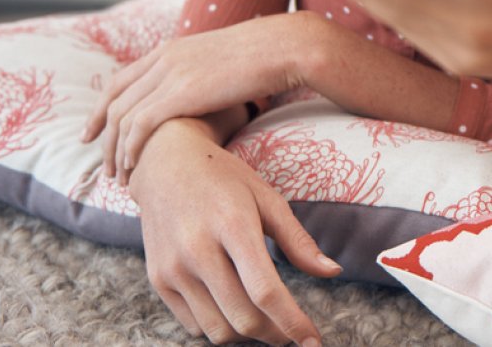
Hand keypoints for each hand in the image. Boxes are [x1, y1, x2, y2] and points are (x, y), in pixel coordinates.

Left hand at [82, 16, 312, 182]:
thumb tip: (200, 96)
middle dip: (101, 136)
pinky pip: (141, 124)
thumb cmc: (263, 58)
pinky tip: (134, 165)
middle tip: (102, 165)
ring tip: (119, 176)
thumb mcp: (219, 61)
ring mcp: (169, 75)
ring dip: (116, 150)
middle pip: (114, 102)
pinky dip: (132, 147)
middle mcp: (162, 60)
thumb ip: (199, 75)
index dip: (100, 109)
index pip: (120, 82)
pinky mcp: (181, 93)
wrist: (281, 48)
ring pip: (123, 117)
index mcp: (169, 50)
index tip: (92, 132)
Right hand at [130, 119, 339, 344]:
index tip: (312, 341)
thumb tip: (333, 272)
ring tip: (264, 319)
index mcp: (233, 225)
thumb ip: (298, 241)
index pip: (266, 291)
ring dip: (247, 334)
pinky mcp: (158, 279)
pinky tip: (233, 308)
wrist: (164, 164)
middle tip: (291, 330)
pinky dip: (219, 326)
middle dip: (275, 333)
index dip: (293, 323)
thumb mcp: (267, 198)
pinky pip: (193, 325)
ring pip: (218, 329)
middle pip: (244, 318)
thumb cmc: (224, 179)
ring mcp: (173, 267)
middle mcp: (198, 250)